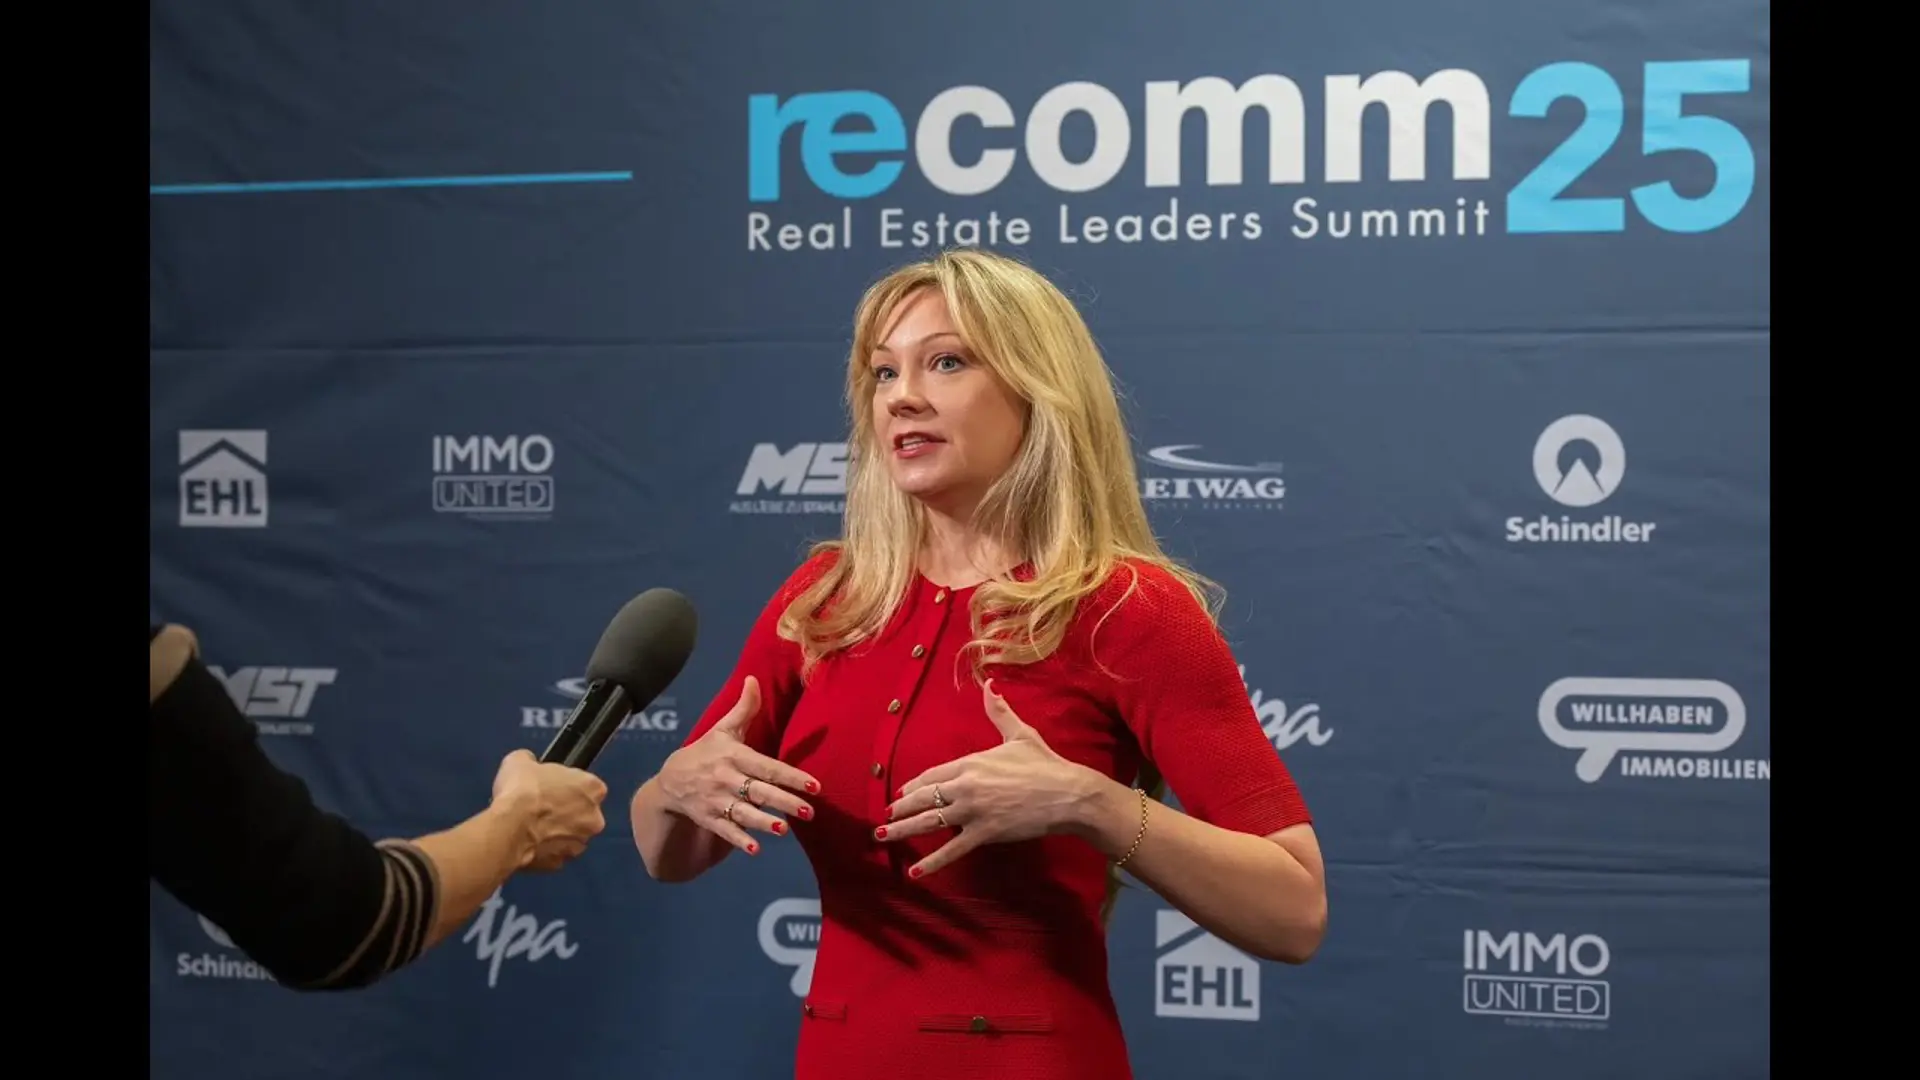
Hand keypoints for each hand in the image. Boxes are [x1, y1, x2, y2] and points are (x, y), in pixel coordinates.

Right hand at [491, 750, 609, 872]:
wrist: (510, 826)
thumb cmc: (522, 788)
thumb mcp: (521, 761)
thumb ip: (533, 762)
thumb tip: (529, 764)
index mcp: (593, 789)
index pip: (588, 785)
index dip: (569, 786)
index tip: (553, 787)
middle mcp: (594, 818)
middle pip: (583, 814)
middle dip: (567, 812)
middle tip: (542, 808)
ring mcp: (579, 844)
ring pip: (570, 836)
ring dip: (556, 833)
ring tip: (531, 827)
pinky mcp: (560, 863)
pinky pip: (554, 854)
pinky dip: (543, 850)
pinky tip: (526, 843)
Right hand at [654, 676, 819, 854]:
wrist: (670, 780)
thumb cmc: (706, 752)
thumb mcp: (723, 729)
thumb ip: (744, 708)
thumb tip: (753, 678)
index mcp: (734, 756)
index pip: (767, 766)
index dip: (791, 776)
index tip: (815, 785)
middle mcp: (726, 779)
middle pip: (758, 791)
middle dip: (783, 802)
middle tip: (809, 812)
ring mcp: (716, 801)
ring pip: (742, 813)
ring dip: (762, 823)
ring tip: (784, 830)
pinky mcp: (709, 819)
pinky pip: (725, 831)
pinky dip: (739, 840)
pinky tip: (755, 850)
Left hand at [880, 679, 1102, 878]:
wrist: (1067, 793)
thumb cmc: (1045, 764)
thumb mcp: (1019, 734)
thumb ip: (999, 712)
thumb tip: (990, 685)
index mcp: (970, 763)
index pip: (932, 775)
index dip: (914, 785)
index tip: (902, 792)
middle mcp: (965, 787)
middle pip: (923, 797)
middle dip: (901, 807)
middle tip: (885, 816)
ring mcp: (972, 812)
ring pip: (929, 822)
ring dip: (903, 830)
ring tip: (882, 836)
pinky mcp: (984, 834)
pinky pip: (952, 851)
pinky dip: (932, 863)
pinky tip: (915, 872)